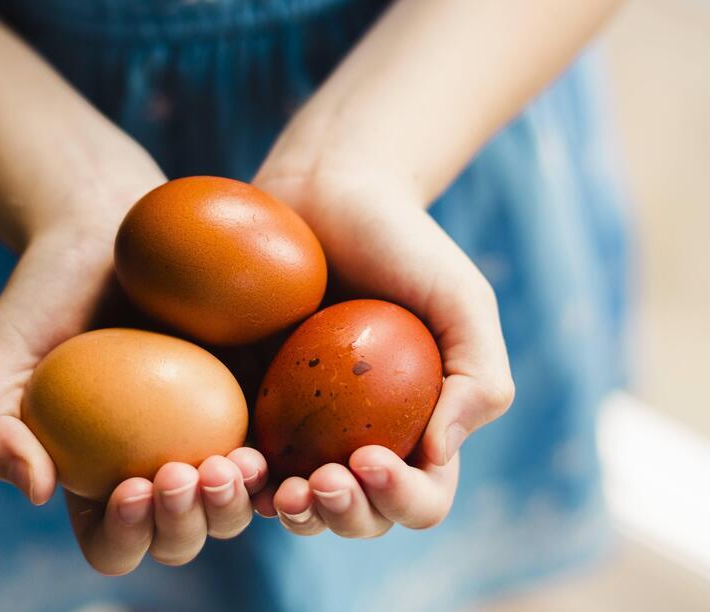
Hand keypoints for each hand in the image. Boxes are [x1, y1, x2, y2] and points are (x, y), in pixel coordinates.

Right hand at [0, 163, 268, 574]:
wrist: (103, 229)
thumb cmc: (42, 297)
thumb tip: (36, 490)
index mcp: (95, 480)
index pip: (112, 543)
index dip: (124, 537)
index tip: (128, 487)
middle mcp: (155, 470)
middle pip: (180, 538)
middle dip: (185, 526)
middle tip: (183, 473)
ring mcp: (208, 439)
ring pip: (235, 509)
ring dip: (234, 505)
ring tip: (232, 463)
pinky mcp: (252, 399)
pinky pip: (275, 450)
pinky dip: (275, 465)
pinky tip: (265, 442)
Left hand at [248, 166, 514, 537]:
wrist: (326, 192)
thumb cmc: (402, 244)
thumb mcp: (462, 300)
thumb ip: (479, 377)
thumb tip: (439, 455)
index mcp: (420, 431)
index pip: (422, 497)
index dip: (401, 498)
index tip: (369, 458)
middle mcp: (361, 442)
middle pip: (359, 517)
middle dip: (344, 517)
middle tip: (319, 481)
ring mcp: (302, 432)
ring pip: (298, 506)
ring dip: (292, 514)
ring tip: (278, 488)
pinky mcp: (249, 407)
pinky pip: (242, 462)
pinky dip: (239, 478)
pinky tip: (231, 461)